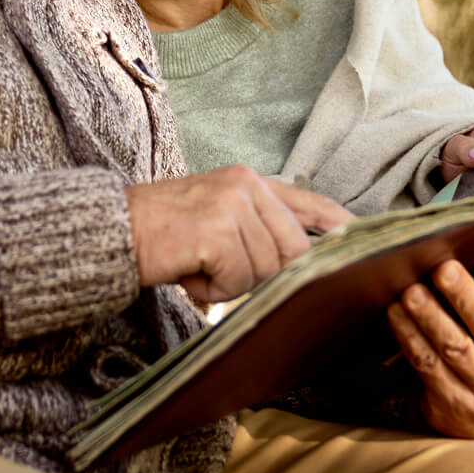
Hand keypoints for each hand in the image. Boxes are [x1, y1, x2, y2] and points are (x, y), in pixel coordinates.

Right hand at [127, 166, 353, 304]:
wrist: (111, 230)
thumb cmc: (159, 233)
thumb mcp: (213, 219)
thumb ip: (254, 231)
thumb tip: (295, 264)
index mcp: (248, 181)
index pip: (308, 201)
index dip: (339, 224)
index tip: (362, 237)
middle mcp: (245, 186)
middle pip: (293, 251)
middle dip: (262, 274)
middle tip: (218, 270)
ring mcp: (232, 205)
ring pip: (265, 270)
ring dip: (231, 284)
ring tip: (196, 268)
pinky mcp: (216, 230)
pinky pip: (237, 280)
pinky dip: (212, 291)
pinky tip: (188, 274)